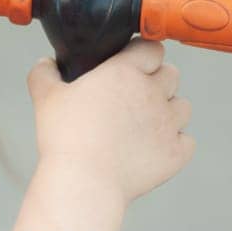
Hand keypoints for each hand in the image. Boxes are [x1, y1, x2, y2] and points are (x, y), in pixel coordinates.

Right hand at [25, 39, 194, 205]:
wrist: (85, 182)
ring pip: (183, 107)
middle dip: (159, 82)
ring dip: (169, 112)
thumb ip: (44, 74)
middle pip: (172, 74)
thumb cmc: (65, 139)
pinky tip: (154, 150)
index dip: (144, 56)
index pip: (153, 48)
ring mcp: (168, 124)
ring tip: (146, 126)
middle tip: (137, 98)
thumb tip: (46, 62)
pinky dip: (175, 145)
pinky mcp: (176, 153)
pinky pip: (187, 142)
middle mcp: (153, 93)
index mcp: (126, 72)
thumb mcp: (46, 99)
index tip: (133, 65)